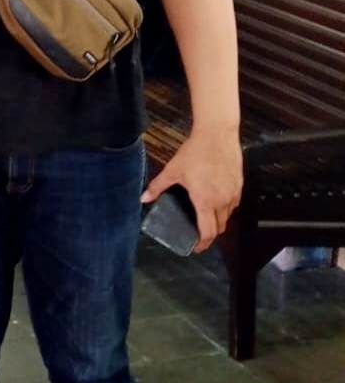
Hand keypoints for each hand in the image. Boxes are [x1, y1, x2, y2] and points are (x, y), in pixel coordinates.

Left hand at [142, 125, 242, 252]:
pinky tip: (215, 202)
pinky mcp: (239, 185)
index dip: (203, 244)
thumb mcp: (172, 170)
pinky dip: (225, 209)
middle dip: (210, 234)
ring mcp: (234, 193)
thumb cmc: (195, 153)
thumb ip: (158, 186)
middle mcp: (223, 201)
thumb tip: (144, 198)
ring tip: (205, 218)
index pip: (208, 232)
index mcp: (206, 201)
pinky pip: (234, 204)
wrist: (217, 135)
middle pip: (220, 227)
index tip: (196, 248)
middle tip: (198, 234)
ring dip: (218, 221)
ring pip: (228, 216)